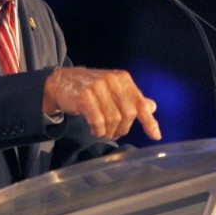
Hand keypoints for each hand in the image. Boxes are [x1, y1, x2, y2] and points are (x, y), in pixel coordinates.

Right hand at [43, 67, 160, 140]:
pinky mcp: (84, 96)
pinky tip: (95, 129)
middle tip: (115, 133)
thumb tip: (152, 107)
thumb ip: (132, 98)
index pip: (140, 102)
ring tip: (102, 131)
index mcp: (123, 79)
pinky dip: (98, 130)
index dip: (149, 121)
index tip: (155, 136)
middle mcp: (112, 80)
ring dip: (108, 131)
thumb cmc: (90, 88)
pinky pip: (98, 121)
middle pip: (128, 114)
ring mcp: (98, 87)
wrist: (60, 81)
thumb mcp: (113, 89)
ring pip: (113, 120)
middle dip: (123, 129)